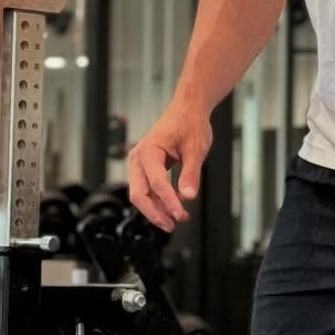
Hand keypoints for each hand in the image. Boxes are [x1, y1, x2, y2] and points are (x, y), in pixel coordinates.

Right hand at [127, 104, 212, 231]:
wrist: (187, 109)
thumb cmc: (190, 123)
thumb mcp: (196, 149)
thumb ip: (191, 173)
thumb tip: (188, 197)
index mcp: (148, 151)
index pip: (156, 183)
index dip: (168, 201)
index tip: (180, 214)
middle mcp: (138, 158)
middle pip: (139, 194)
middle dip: (155, 212)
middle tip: (173, 225)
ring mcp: (140, 163)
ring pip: (141, 194)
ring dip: (157, 209)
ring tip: (177, 219)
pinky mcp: (146, 167)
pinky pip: (148, 188)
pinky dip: (159, 200)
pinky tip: (174, 208)